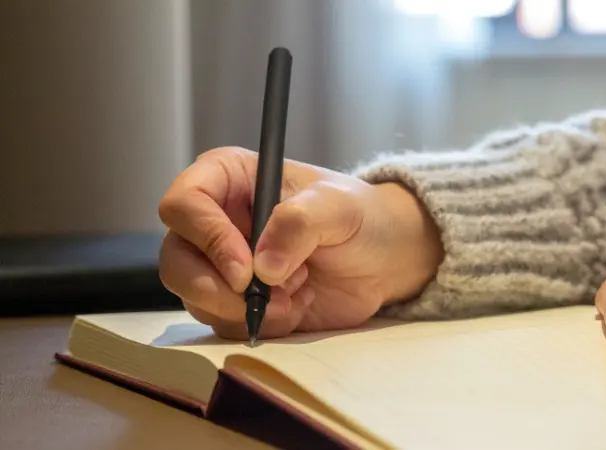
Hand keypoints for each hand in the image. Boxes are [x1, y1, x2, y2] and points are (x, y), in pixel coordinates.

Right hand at [158, 147, 442, 339]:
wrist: (383, 258)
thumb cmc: (360, 216)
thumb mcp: (338, 206)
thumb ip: (299, 223)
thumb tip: (262, 267)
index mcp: (229, 179)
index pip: (183, 203)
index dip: (206, 237)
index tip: (244, 269)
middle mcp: (216, 221)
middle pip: (176, 258)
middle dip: (215, 287)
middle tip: (261, 296)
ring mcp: (223, 265)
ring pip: (194, 297)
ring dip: (245, 308)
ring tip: (297, 292)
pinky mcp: (237, 302)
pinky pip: (224, 324)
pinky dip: (262, 323)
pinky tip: (297, 305)